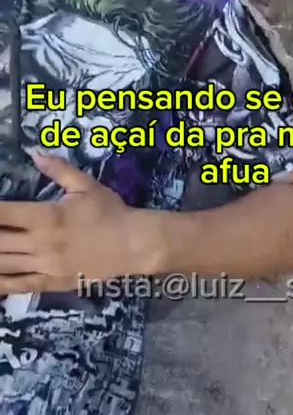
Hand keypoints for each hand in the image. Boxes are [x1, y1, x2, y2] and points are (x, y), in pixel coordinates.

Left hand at [0, 152, 144, 294]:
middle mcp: (39, 243)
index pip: (5, 213)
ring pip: (3, 263)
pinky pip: (18, 285)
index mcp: (46, 217)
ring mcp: (43, 266)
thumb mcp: (85, 185)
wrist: (132, 245)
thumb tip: (34, 152)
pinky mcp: (50, 283)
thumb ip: (58, 169)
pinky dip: (1, 282)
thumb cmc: (109, 211)